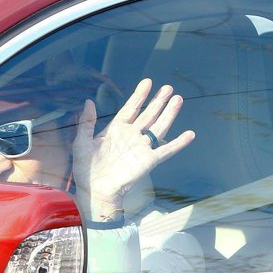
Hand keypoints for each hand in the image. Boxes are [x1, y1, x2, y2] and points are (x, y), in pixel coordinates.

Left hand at [72, 78, 194, 220]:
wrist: (94, 190)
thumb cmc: (85, 169)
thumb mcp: (82, 142)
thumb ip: (87, 122)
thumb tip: (88, 101)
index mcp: (115, 130)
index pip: (130, 109)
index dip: (139, 96)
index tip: (148, 82)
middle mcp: (131, 137)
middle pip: (148, 115)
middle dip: (158, 101)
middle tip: (169, 87)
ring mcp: (141, 148)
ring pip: (159, 127)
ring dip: (169, 114)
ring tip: (178, 99)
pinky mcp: (149, 161)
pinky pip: (167, 150)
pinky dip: (179, 143)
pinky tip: (190, 134)